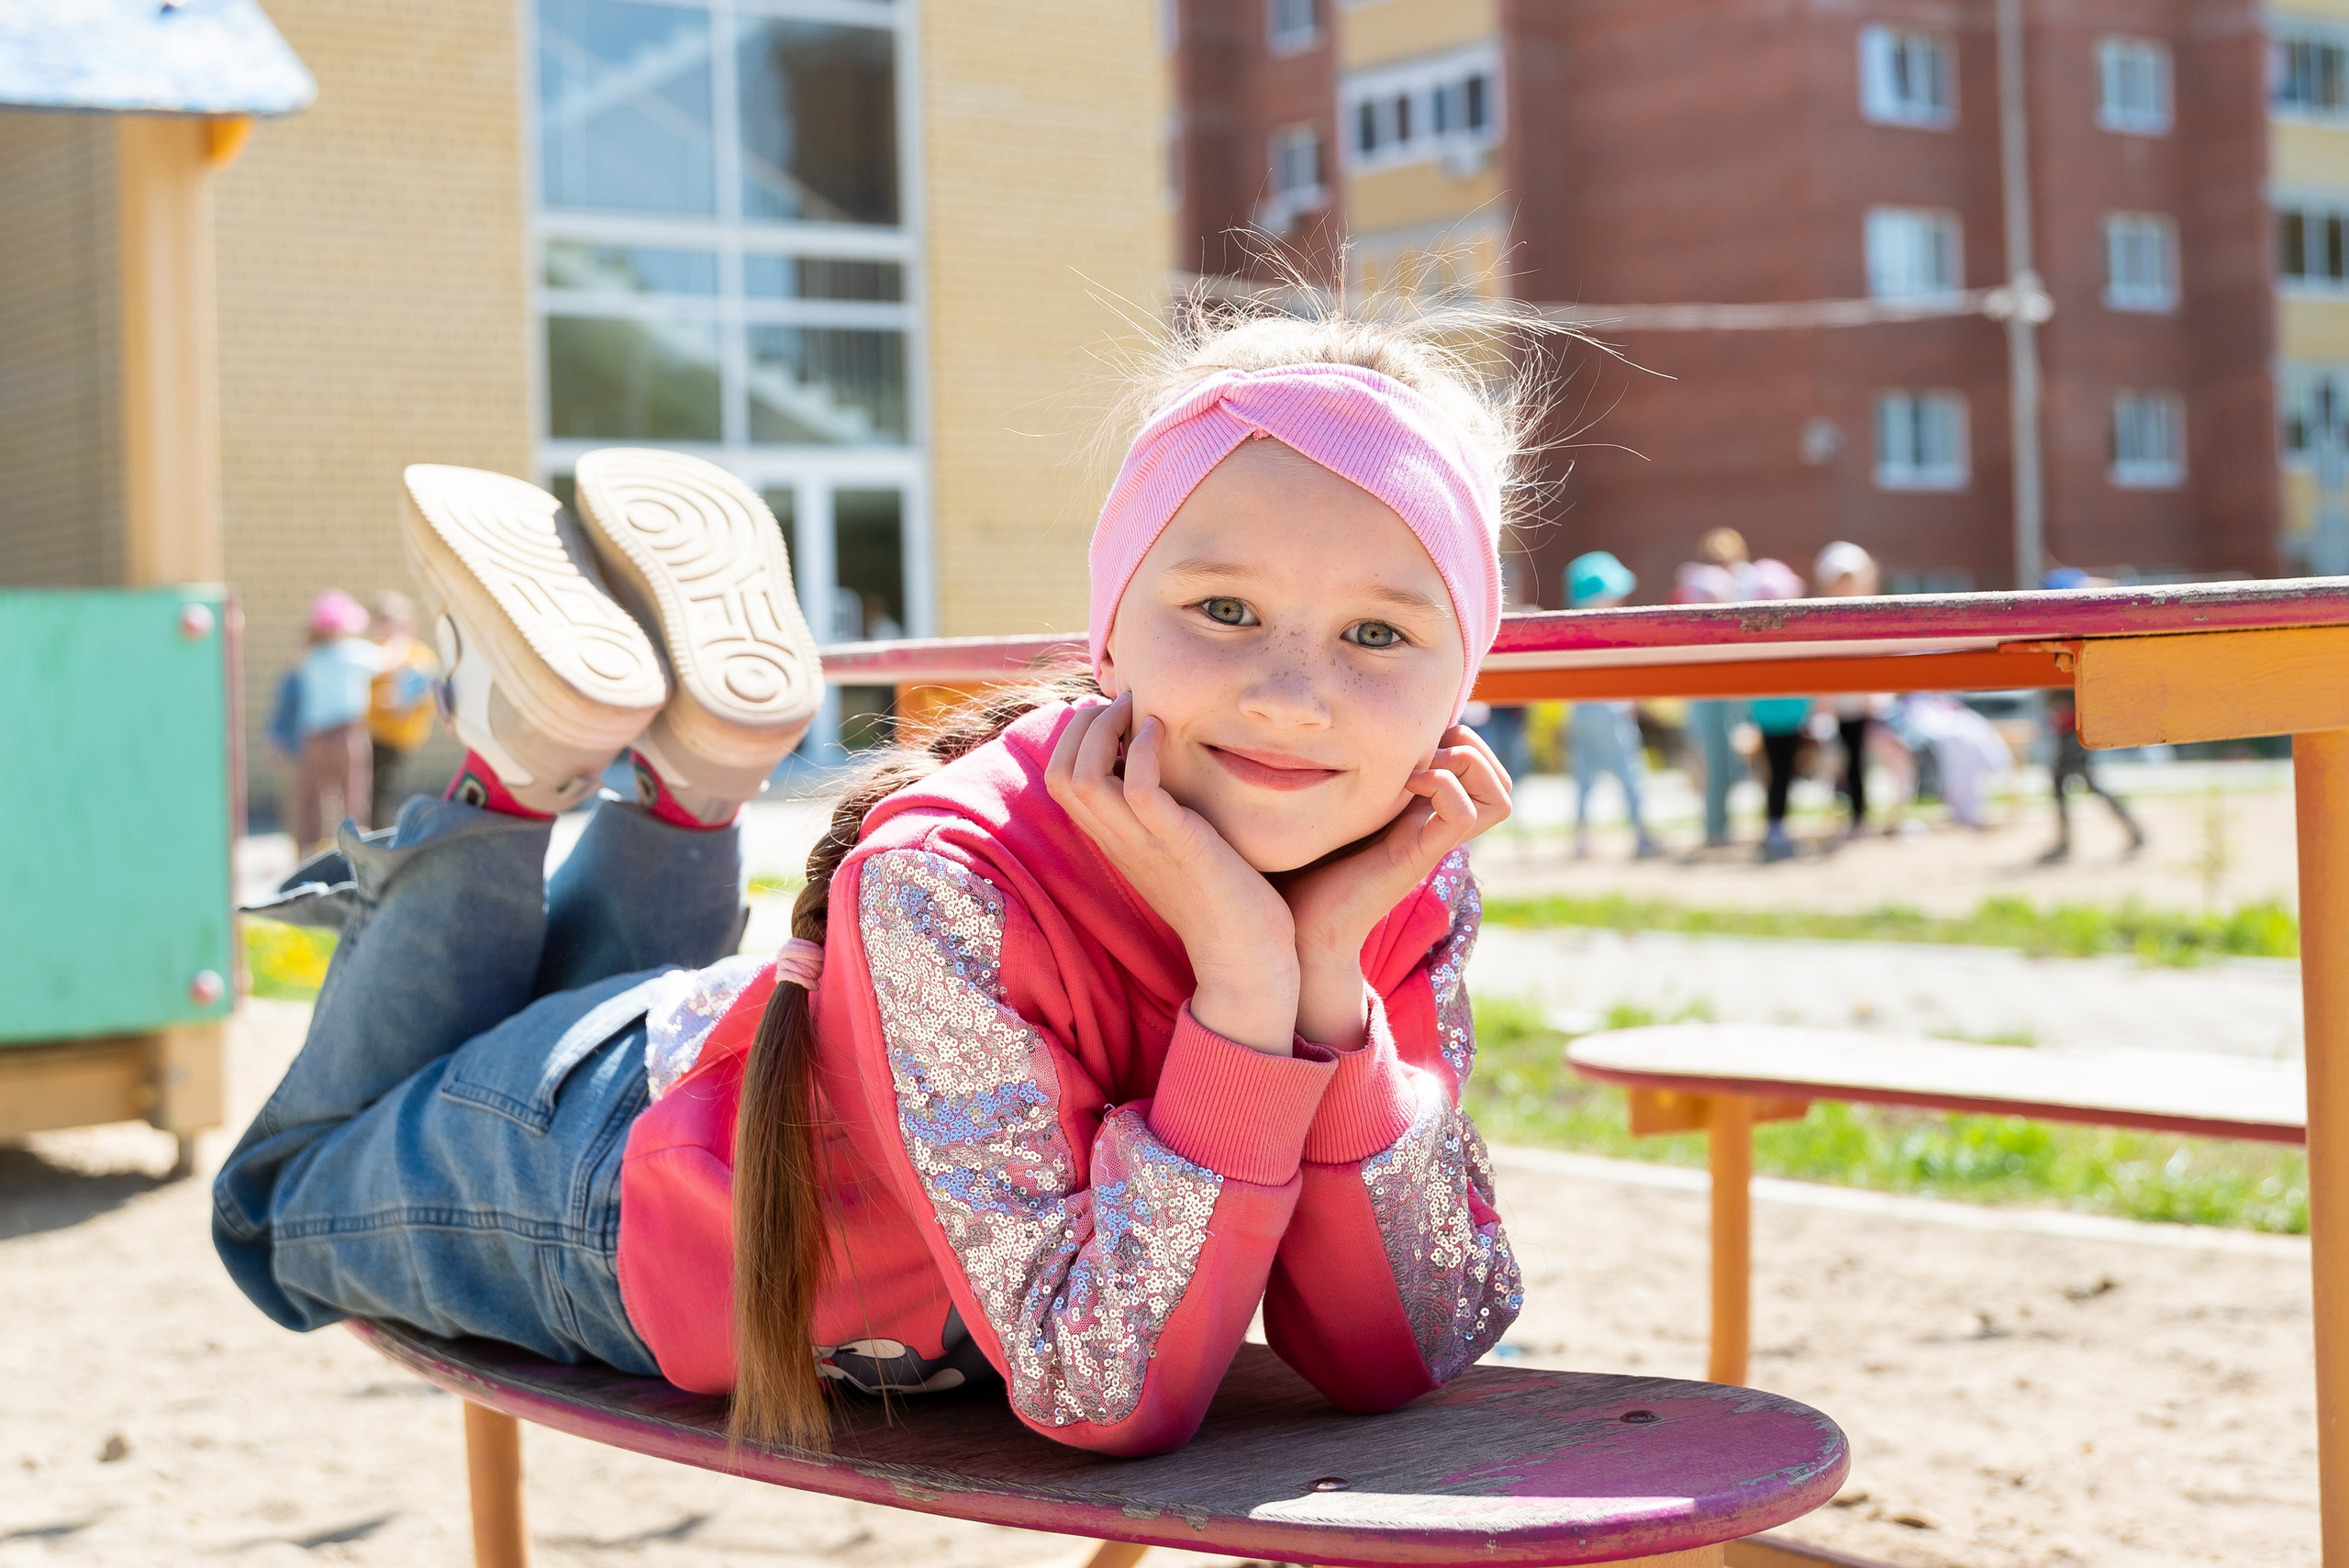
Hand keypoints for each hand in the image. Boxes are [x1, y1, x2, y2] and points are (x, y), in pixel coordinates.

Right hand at [1046, 695, 1300, 1052]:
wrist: (1245, 960)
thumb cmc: (1223, 902)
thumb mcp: (1177, 849)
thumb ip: (1160, 817)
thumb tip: (1161, 774)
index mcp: (1114, 841)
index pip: (1059, 780)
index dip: (1074, 737)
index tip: (1114, 716)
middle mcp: (1118, 842)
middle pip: (1060, 773)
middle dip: (1082, 725)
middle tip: (1123, 704)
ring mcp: (1145, 845)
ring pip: (1084, 778)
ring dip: (1103, 729)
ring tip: (1137, 708)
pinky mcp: (1180, 845)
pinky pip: (1139, 790)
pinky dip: (1143, 751)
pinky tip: (1162, 730)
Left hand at [1278, 725, 1512, 1047]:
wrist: (1297, 927)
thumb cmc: (1301, 869)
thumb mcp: (1329, 808)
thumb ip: (1342, 775)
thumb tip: (1320, 732)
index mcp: (1420, 812)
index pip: (1481, 767)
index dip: (1461, 737)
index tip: (1409, 737)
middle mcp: (1435, 826)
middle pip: (1501, 783)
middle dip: (1473, 746)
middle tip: (1424, 749)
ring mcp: (1431, 842)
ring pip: (1499, 799)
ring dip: (1468, 764)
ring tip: (1420, 766)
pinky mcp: (1417, 857)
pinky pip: (1464, 816)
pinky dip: (1444, 787)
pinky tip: (1403, 785)